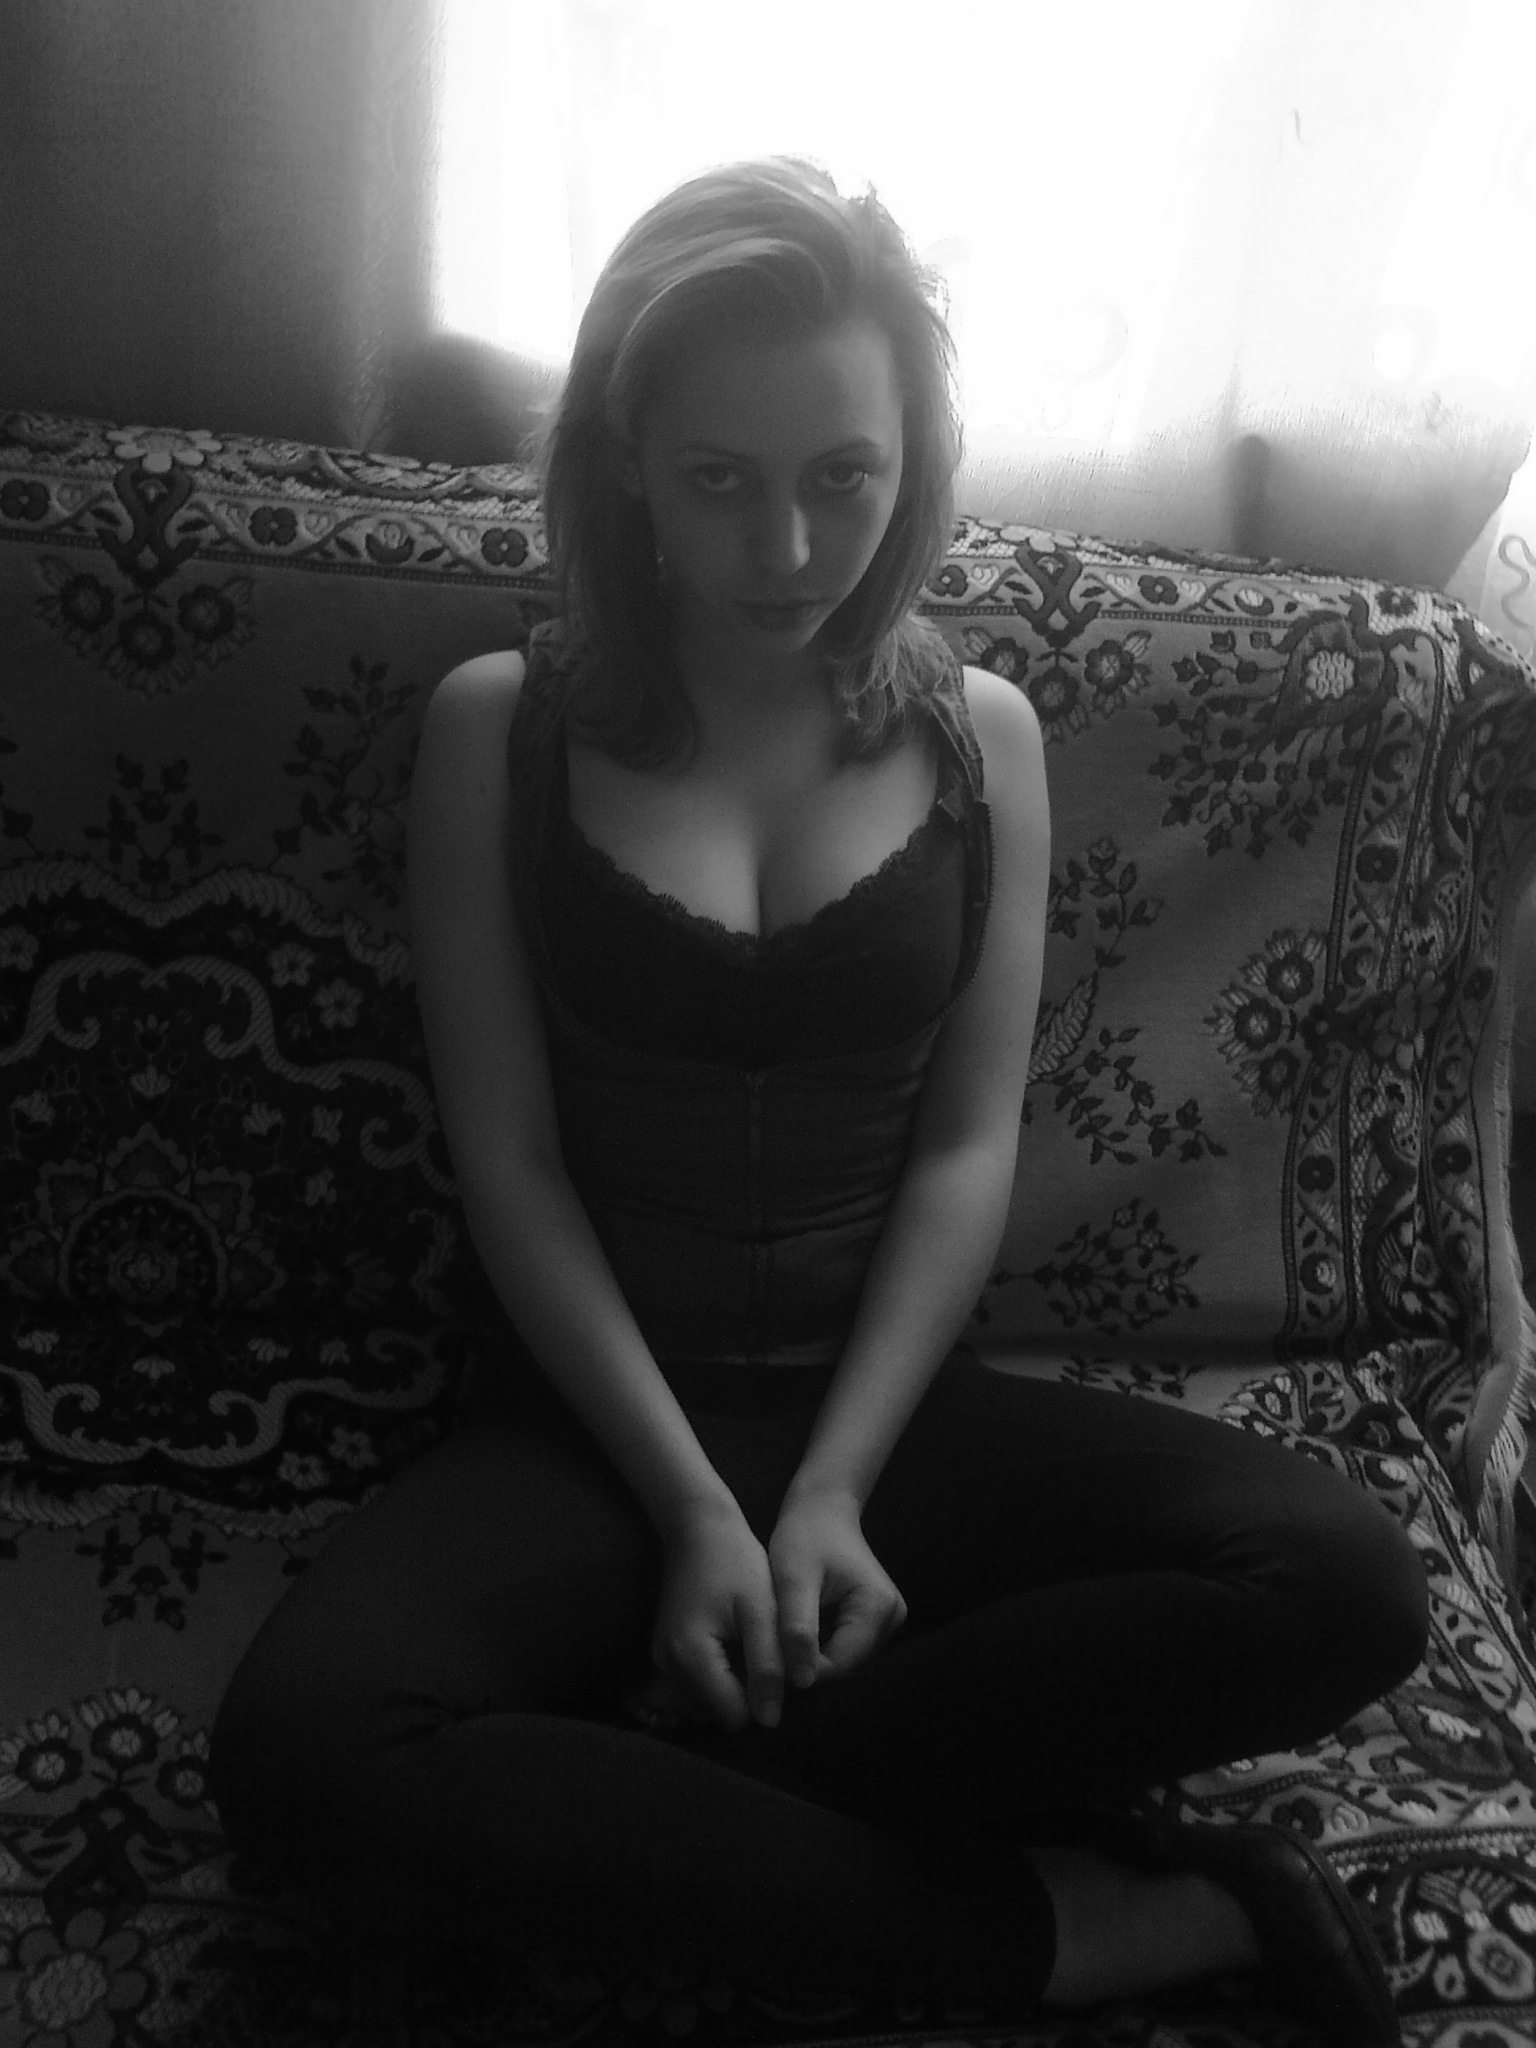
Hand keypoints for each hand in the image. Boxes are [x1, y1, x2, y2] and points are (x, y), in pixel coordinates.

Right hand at [650, 1501, 784, 1733]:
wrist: (698, 1527)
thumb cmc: (736, 1562)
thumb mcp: (761, 1611)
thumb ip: (767, 1666)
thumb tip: (770, 1722)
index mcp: (691, 1655)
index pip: (733, 1715)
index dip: (764, 1701)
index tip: (781, 1669)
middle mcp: (667, 1664)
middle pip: (718, 1711)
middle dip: (749, 1694)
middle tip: (771, 1656)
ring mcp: (661, 1658)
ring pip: (708, 1700)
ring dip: (735, 1686)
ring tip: (755, 1647)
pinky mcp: (665, 1651)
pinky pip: (698, 1682)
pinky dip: (720, 1675)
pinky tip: (737, 1644)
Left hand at [769, 1484, 906, 1689]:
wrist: (821, 1508)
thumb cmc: (805, 1536)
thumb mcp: (793, 1579)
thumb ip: (798, 1629)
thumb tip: (803, 1683)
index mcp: (879, 1607)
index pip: (840, 1665)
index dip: (801, 1673)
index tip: (765, 1668)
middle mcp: (893, 1619)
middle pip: (845, 1667)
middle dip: (807, 1669)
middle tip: (767, 1661)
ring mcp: (887, 1622)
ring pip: (844, 1663)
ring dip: (812, 1662)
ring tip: (778, 1649)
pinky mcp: (874, 1623)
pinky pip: (844, 1650)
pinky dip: (818, 1651)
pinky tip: (794, 1641)